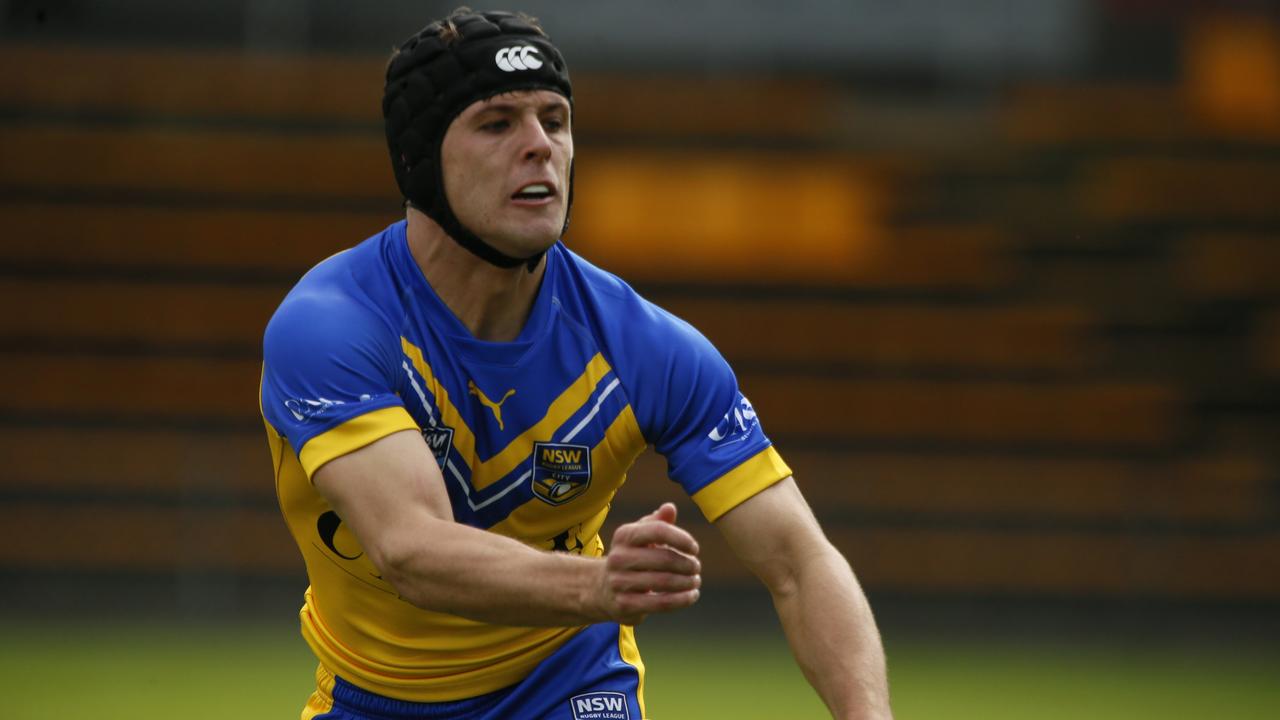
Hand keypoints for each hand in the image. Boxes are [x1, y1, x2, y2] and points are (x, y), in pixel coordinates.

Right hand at [599, 502, 701, 624]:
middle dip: (687, 564)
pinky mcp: (625, 604)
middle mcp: (618, 557)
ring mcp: (619, 582)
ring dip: (687, 582)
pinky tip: (692, 595)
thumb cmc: (631, 557)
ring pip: (665, 582)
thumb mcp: (640, 536)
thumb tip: (670, 508)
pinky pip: (661, 603)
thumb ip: (657, 522)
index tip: (694, 548)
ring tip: (695, 580)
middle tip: (696, 566)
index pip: (658, 531)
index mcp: (624, 535)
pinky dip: (682, 600)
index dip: (681, 539)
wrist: (601, 589)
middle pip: (665, 559)